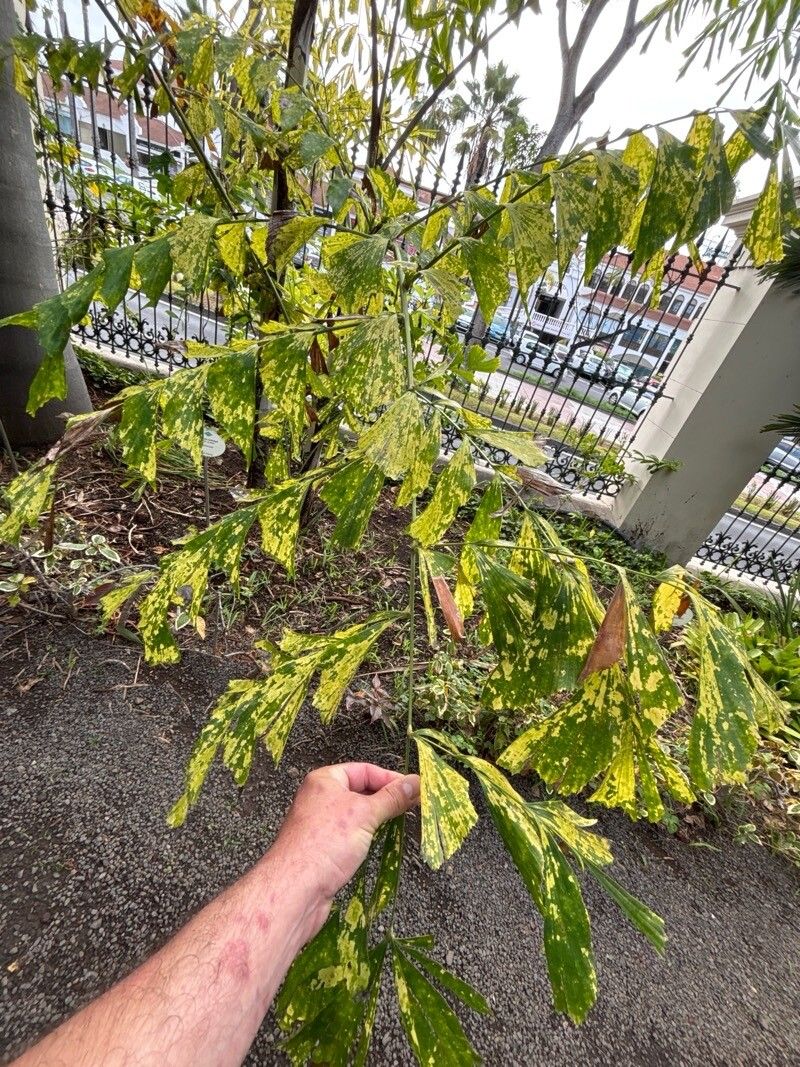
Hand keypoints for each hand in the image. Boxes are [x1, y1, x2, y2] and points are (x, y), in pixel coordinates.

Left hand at [269, 762, 419, 933]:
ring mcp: (321, 824)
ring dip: (378, 818)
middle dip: (386, 798)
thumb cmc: (324, 845)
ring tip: (401, 822)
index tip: (413, 789)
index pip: (364, 770)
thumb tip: (415, 782)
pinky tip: (379, 842)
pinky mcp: (324, 848)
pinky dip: (367, 835)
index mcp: (324, 780)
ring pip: (356, 814)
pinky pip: (351, 834)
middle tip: (413, 805)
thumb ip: (391, 798)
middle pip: (361, 791)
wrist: (295, 889)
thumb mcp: (364, 814)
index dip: (390, 778)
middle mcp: (320, 798)